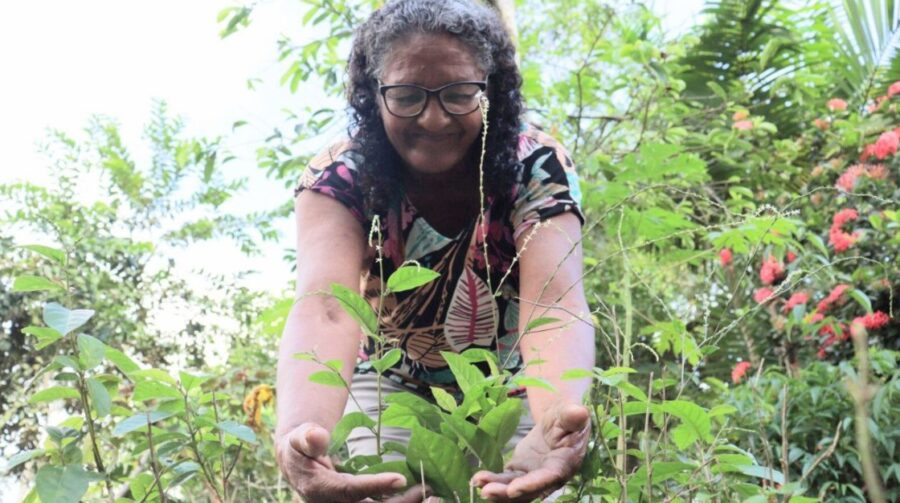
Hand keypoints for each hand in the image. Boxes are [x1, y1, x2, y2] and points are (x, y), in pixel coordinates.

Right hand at [277, 422, 428, 502]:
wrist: (299, 464)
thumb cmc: (301, 447)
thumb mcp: (298, 439)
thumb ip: (307, 437)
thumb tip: (318, 436)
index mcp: (321, 489)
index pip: (351, 491)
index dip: (376, 486)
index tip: (401, 478)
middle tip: (428, 489)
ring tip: (435, 494)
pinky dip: (403, 501)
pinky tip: (424, 494)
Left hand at [471, 403, 589, 501]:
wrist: (560, 420)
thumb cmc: (568, 416)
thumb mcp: (571, 413)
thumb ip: (572, 416)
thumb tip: (578, 411)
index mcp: (563, 464)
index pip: (547, 478)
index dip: (531, 485)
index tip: (513, 489)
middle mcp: (548, 476)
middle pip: (528, 490)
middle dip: (506, 493)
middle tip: (487, 492)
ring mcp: (533, 475)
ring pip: (514, 487)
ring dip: (496, 488)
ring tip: (477, 483)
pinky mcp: (521, 471)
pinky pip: (506, 479)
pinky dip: (492, 480)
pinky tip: (477, 479)